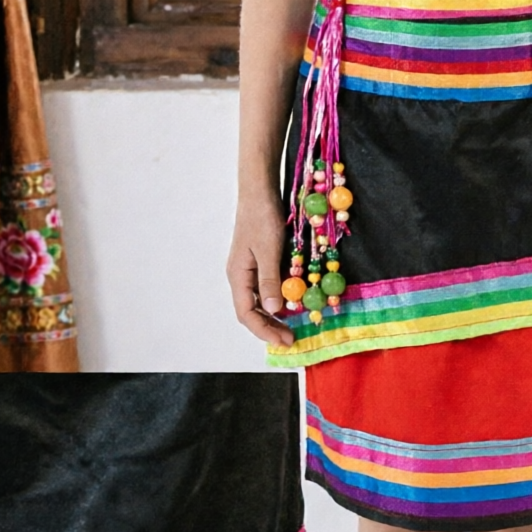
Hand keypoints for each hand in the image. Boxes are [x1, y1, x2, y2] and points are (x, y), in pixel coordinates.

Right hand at [227, 193, 296, 348]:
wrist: (259, 191)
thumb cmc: (261, 217)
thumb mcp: (268, 250)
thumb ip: (270, 280)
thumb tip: (274, 310)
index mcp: (238, 275)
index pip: (246, 314)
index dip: (264, 330)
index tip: (284, 340)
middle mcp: (241, 276)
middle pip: (252, 311)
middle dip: (271, 327)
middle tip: (292, 338)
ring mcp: (250, 269)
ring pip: (260, 300)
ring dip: (275, 315)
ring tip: (293, 325)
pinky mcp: (260, 261)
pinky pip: (268, 286)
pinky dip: (279, 298)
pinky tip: (293, 301)